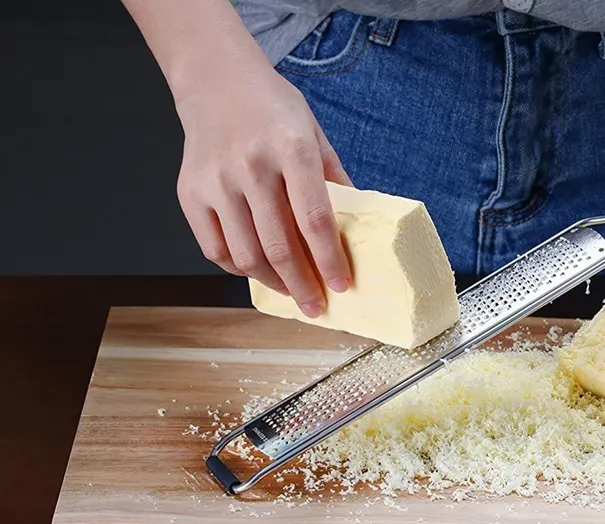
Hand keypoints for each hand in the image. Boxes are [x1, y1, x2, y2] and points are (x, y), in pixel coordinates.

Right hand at [174, 62, 351, 317]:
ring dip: (272, 283)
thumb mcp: (315, 132)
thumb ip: (335, 179)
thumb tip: (357, 225)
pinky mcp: (190, 193)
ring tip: (291, 291)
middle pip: (279, 246)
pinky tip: (258, 271)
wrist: (216, 80)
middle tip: (316, 307)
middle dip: (302, 286)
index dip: (329, 260)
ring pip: (246, 255)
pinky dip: (238, 268)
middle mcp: (251, 166)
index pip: (314, 219)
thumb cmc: (272, 108)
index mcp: (291, 149)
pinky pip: (215, 248)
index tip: (341, 286)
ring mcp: (217, 181)